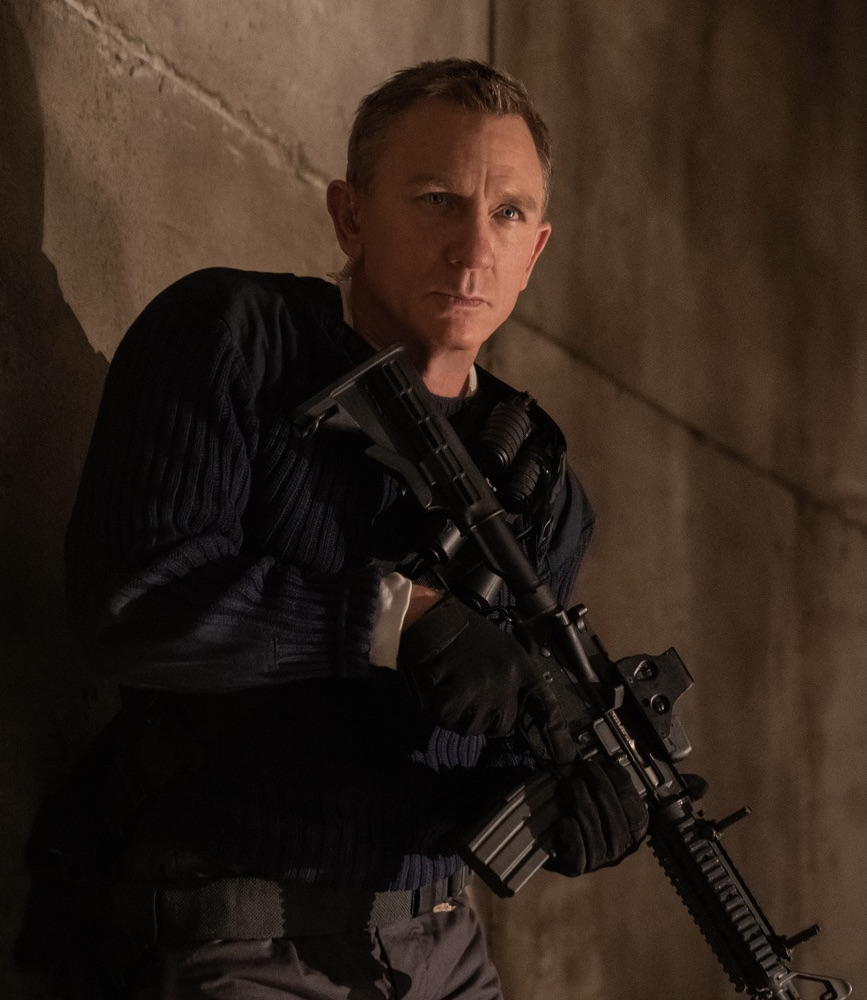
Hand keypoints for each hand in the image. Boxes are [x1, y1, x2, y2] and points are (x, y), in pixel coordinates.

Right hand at [397, 594, 561, 740]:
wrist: (432, 617)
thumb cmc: (463, 629)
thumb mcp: (501, 647)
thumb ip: (511, 677)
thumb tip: (511, 706)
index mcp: (520, 666)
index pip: (543, 704)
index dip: (554, 732)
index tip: (565, 756)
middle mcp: (507, 680)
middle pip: (502, 725)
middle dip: (485, 717)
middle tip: (468, 697)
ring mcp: (484, 689)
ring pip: (474, 726)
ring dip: (460, 716)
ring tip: (450, 690)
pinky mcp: (459, 695)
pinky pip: (450, 719)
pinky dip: (440, 711)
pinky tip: (437, 690)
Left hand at [545, 757, 648, 875]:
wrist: (551, 834)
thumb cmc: (581, 807)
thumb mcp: (599, 792)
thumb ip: (608, 780)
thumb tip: (608, 759)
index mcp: (632, 831)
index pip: (636, 811)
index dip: (622, 785)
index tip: (607, 764)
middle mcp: (619, 848)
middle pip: (615, 819)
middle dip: (599, 787)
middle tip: (584, 768)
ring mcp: (598, 860)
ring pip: (595, 833)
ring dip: (581, 804)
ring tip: (569, 784)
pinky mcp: (575, 867)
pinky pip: (576, 855)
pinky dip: (571, 836)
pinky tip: (564, 820)